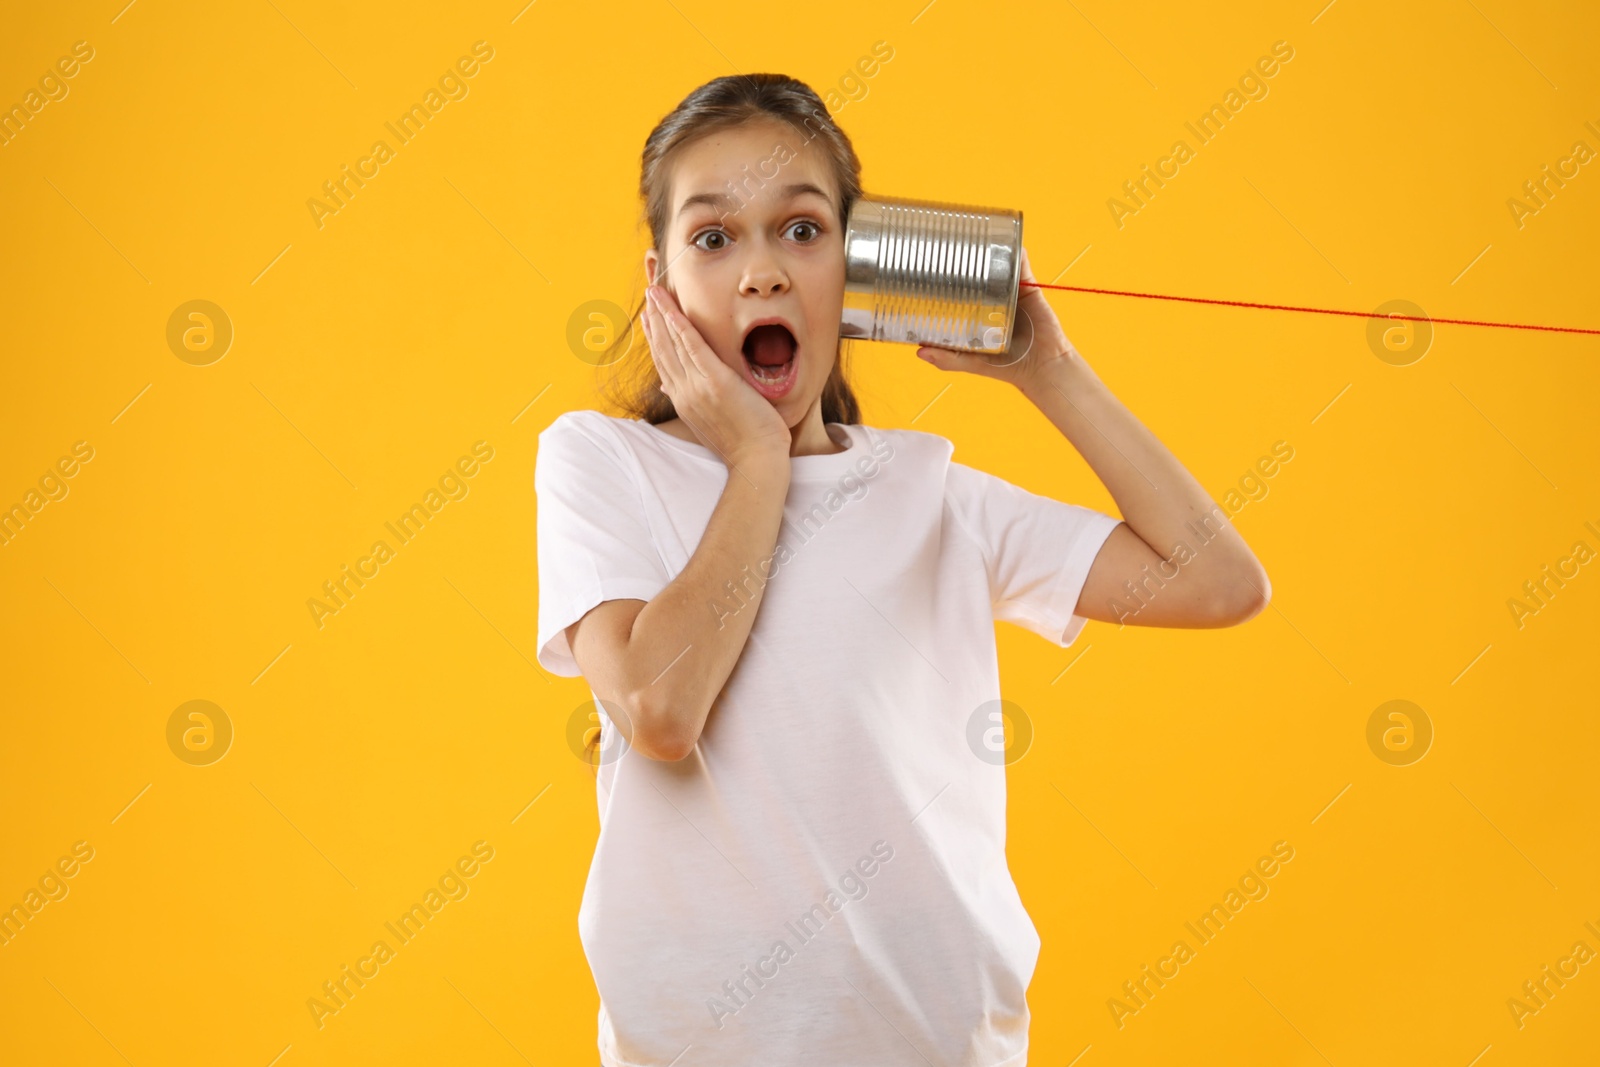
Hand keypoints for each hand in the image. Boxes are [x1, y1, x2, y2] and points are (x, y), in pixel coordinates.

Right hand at [641, 284, 791, 468]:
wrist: (756, 461)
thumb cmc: (741, 443)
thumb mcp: (709, 421)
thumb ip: (690, 401)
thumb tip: (668, 388)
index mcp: (682, 400)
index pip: (663, 362)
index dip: (654, 336)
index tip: (649, 317)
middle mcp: (683, 392)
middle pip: (662, 348)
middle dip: (654, 318)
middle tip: (649, 293)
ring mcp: (696, 387)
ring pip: (673, 344)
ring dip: (662, 314)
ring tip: (655, 291)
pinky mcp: (715, 382)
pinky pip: (693, 347)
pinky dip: (680, 326)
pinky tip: (672, 309)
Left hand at [914, 246, 1080, 393]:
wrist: (1043, 365)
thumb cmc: (1007, 367)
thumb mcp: (973, 363)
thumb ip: (948, 359)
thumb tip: (919, 352)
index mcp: (975, 314)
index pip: (955, 293)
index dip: (941, 281)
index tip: (923, 269)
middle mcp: (990, 299)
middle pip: (972, 273)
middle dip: (960, 259)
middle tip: (943, 245)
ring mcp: (1008, 290)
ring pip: (995, 263)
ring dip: (986, 248)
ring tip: (970, 235)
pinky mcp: (1027, 285)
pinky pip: (1020, 262)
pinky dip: (1014, 248)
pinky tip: (1004, 237)